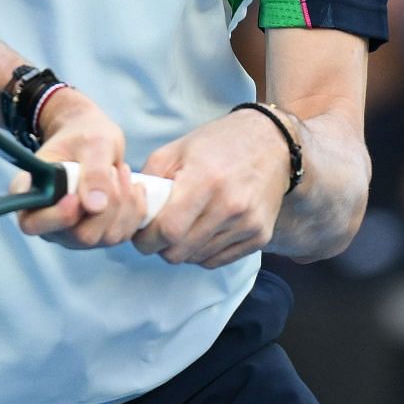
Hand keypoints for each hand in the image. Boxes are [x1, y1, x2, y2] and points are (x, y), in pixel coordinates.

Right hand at [12, 89, 146, 248]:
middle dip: (107, 205)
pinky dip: (136, 209)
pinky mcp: (98, 235)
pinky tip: (132, 186)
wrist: (94, 139)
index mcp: (32, 194)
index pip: (32, 224)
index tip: (76, 198)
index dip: (57, 217)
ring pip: (106, 237)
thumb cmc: (85, 136)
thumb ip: (94, 172)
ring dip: (125, 203)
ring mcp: (73, 232)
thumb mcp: (94, 143)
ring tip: (121, 172)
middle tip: (114, 170)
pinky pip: (124, 234)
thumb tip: (95, 207)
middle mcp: (49, 221)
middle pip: (79, 236)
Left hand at [132, 109, 293, 269]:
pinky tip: (205, 230)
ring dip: (184, 249)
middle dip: (161, 247)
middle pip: (179, 251)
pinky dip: (204, 252)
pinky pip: (218, 261)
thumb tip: (130, 210)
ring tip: (186, 225)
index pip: (167, 230)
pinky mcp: (260, 235)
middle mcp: (230, 205)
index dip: (146, 239)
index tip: (142, 234)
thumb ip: (150, 179)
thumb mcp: (178, 148)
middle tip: (161, 231)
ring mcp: (248, 223)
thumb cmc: (220, 143)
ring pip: (197, 258)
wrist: (273, 142)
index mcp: (205, 180)